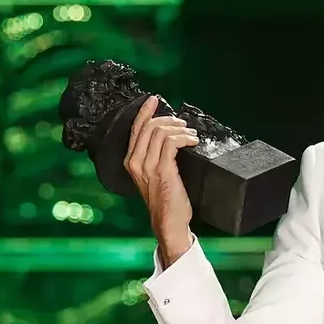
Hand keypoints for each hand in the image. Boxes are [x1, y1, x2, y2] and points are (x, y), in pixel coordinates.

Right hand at [123, 95, 198, 264]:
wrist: (169, 222)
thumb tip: (170, 138)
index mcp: (131, 161)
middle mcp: (135, 162)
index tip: (154, 100)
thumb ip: (156, 158)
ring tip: (191, 135)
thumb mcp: (155, 176)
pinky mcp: (162, 170)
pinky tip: (192, 141)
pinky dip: (184, 138)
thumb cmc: (167, 201)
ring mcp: (147, 166)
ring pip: (160, 132)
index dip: (146, 112)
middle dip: (168, 120)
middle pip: (148, 127)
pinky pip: (171, 142)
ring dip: (180, 129)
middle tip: (183, 124)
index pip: (136, 129)